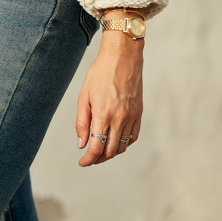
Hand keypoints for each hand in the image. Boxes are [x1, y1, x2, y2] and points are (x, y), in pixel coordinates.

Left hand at [75, 9, 144, 166]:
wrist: (123, 57)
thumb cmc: (100, 74)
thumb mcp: (84, 96)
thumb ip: (82, 122)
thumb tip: (82, 144)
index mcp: (103, 113)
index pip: (97, 147)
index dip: (88, 159)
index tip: (82, 163)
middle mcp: (120, 118)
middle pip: (110, 150)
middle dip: (98, 158)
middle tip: (89, 158)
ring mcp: (132, 116)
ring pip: (123, 146)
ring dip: (111, 153)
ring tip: (101, 150)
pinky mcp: (139, 113)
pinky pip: (133, 137)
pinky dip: (124, 144)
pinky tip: (116, 141)